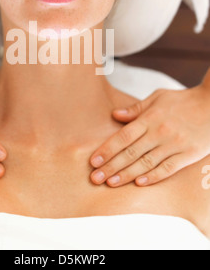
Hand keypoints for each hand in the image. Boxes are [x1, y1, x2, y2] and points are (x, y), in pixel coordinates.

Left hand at [90, 85, 209, 186]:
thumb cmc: (183, 100)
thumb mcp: (158, 98)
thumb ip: (136, 108)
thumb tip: (114, 114)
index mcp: (150, 118)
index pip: (124, 136)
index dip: (107, 149)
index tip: (93, 161)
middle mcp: (160, 132)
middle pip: (131, 152)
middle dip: (111, 166)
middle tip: (95, 178)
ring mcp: (175, 144)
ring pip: (147, 163)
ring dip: (127, 174)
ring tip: (111, 183)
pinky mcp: (188, 154)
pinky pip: (168, 168)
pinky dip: (154, 177)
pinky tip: (139, 183)